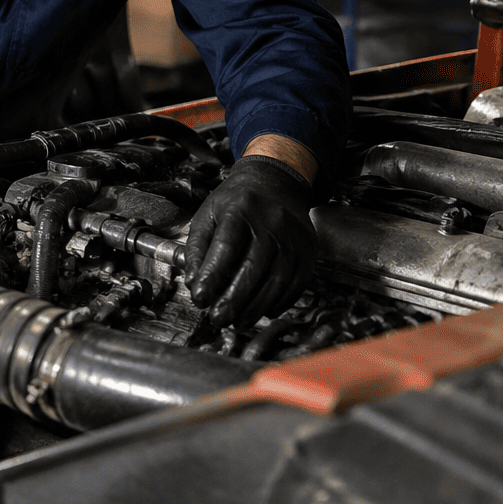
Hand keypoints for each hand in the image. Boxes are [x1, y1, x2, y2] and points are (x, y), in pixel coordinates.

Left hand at [184, 154, 317, 328]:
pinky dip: (280, 302)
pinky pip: (297, 283)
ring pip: (277, 280)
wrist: (276, 181)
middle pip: (253, 267)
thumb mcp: (208, 214)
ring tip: (238, 321)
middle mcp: (270, 222)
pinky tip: (263, 311)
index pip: (226, 247)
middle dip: (234, 299)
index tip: (200, 298)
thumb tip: (193, 282)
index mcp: (239, 209)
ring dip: (256, 307)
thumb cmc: (237, 201)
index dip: (212, 276)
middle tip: (218, 319)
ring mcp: (293, 237)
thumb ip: (197, 247)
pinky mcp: (309, 250)